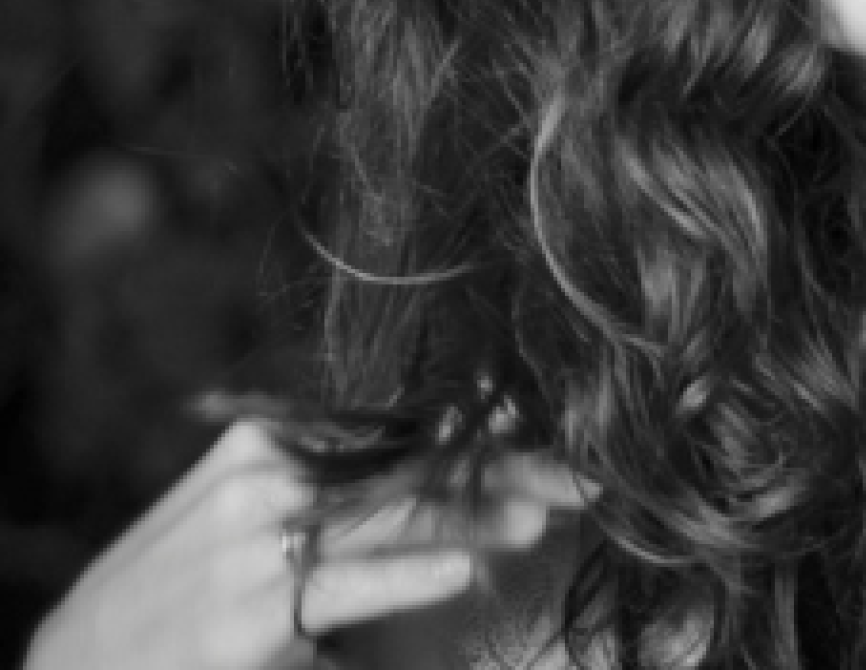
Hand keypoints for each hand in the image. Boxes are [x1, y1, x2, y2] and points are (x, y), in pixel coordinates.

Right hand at [24, 421, 594, 669]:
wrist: (79, 664)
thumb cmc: (184, 589)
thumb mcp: (252, 512)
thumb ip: (339, 479)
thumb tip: (453, 441)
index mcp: (270, 438)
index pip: (397, 427)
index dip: (481, 428)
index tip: (551, 424)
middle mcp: (264, 474)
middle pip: (408, 465)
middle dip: (501, 472)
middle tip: (581, 476)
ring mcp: (250, 541)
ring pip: (390, 520)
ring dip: (473, 520)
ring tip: (539, 517)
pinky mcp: (246, 612)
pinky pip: (344, 586)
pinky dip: (406, 576)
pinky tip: (462, 571)